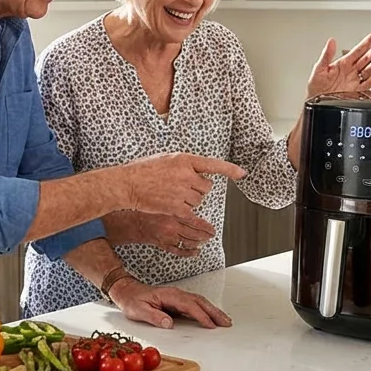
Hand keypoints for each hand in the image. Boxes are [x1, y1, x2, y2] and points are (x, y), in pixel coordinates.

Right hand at [105, 210, 215, 255]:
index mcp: (173, 214)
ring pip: (188, 242)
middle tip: (211, 235)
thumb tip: (191, 206)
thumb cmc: (145, 209)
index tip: (212, 229)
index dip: (206, 227)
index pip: (195, 222)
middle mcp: (172, 227)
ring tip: (204, 241)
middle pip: (194, 234)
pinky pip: (179, 251)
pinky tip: (195, 252)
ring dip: (198, 243)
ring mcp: (167, 237)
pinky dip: (189, 253)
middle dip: (205, 236)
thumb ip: (177, 205)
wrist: (130, 221)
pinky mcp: (163, 244)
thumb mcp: (163, 202)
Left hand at [109, 278, 232, 328]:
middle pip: (200, 302)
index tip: (210, 325)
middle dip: (214, 312)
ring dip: (213, 310)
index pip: (189, 306)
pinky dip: (207, 309)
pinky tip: (212, 316)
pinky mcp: (178, 300)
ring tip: (224, 320)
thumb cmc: (132, 301)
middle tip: (226, 322)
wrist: (127, 291)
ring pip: (200, 302)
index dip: (201, 316)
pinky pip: (196, 304)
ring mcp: (178, 296)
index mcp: (169, 295)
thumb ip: (154, 316)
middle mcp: (176, 294)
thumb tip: (169, 323)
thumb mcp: (139, 311)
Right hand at [119, 153, 246, 219]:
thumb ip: (183, 163)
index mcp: (184, 160)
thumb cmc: (144, 170)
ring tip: (172, 194)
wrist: (128, 184)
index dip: (229, 170)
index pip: (212, 164)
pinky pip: (192, 212)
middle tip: (181, 186)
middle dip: (197, 188)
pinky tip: (175, 206)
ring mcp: (182, 192)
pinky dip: (186, 210)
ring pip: (199, 200)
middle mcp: (186, 175)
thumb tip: (196, 170)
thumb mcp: (166, 158)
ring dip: (190, 200)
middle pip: (206, 187)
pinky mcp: (177, 207)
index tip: (241, 173)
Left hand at [306, 33, 370, 98]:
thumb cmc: (316, 84)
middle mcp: (350, 70)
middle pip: (366, 59)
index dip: (366, 43)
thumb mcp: (319, 68)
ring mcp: (354, 80)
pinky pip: (368, 84)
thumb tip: (331, 41)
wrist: (316, 99)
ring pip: (369, 70)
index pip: (357, 50)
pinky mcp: (356, 90)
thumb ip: (326, 54)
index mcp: (343, 63)